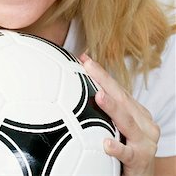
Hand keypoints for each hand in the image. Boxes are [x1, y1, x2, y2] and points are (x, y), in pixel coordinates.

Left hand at [79, 53, 159, 175]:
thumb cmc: (127, 149)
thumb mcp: (118, 128)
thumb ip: (104, 112)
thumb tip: (73, 95)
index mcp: (136, 111)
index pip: (116, 88)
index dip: (101, 73)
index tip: (83, 58)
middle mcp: (143, 122)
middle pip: (121, 97)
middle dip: (104, 80)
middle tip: (88, 66)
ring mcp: (144, 140)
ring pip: (127, 121)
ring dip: (112, 107)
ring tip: (98, 96)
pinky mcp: (141, 159)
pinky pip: (128, 153)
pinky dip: (118, 148)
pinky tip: (106, 143)